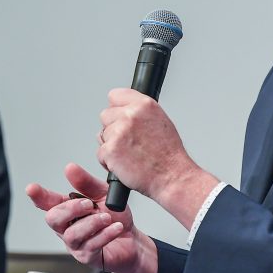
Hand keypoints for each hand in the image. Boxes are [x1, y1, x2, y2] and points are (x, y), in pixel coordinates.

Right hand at [26, 162, 156, 272]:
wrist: (133, 241)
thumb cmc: (115, 218)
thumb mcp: (103, 195)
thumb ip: (86, 183)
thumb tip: (70, 168)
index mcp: (68, 210)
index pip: (48, 202)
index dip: (38, 196)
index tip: (31, 188)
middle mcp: (67, 227)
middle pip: (53, 219)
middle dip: (70, 209)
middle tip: (88, 204)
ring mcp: (75, 244)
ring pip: (72, 235)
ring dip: (91, 223)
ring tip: (107, 217)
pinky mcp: (87, 257)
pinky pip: (91, 246)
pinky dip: (105, 234)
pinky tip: (116, 228)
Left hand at [98, 88, 217, 226]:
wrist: (172, 177)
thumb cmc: (169, 155)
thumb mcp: (160, 122)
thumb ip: (140, 112)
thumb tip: (124, 110)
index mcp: (144, 105)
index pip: (115, 95)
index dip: (116, 108)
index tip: (120, 117)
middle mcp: (131, 115)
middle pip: (105, 115)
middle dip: (112, 128)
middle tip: (128, 142)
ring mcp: (119, 132)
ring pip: (102, 135)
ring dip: (111, 146)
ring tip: (129, 155)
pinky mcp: (111, 150)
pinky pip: (100, 153)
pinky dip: (109, 161)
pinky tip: (125, 164)